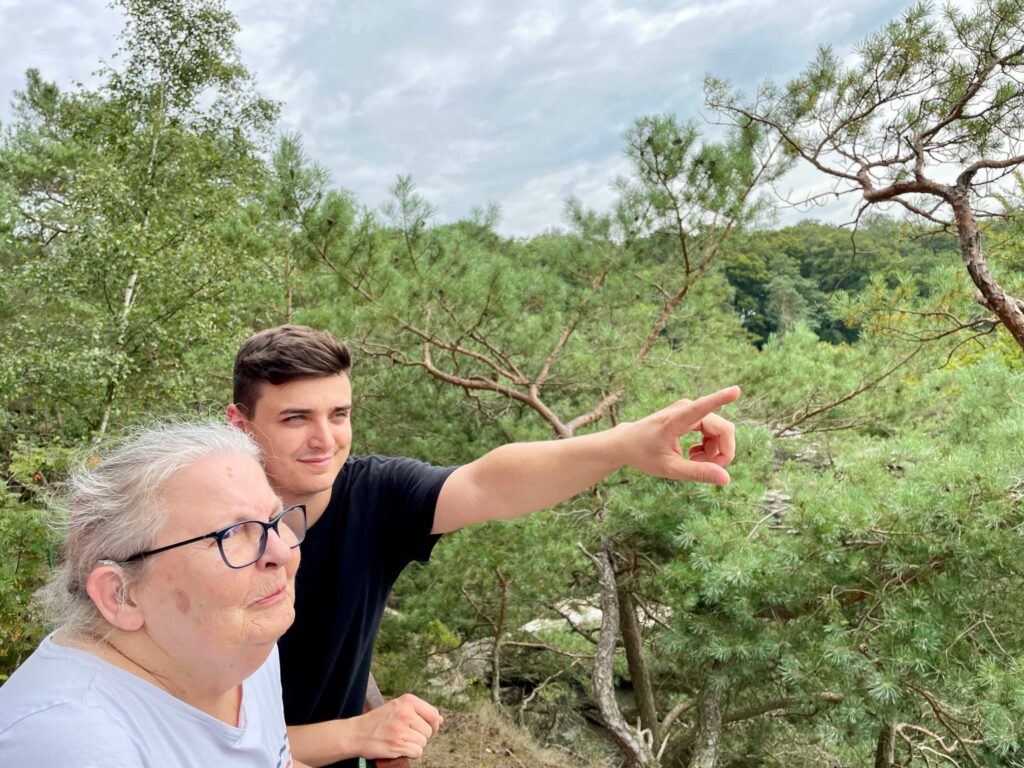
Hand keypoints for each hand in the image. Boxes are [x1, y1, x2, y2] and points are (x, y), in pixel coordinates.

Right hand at [360, 693, 442, 758]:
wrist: (355, 733)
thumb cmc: (377, 721)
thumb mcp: (397, 708)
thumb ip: (419, 712)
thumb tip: (440, 719)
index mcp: (407, 701)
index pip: (433, 714)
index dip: (433, 725)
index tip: (425, 729)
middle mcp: (406, 713)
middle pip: (429, 731)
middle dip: (420, 736)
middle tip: (406, 735)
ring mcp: (401, 729)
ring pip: (423, 743)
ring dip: (414, 745)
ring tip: (399, 740)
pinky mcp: (397, 744)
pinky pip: (416, 752)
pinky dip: (409, 754)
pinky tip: (398, 747)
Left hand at [621, 386, 739, 484]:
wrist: (627, 443)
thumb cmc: (644, 455)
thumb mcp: (669, 469)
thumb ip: (697, 472)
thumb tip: (727, 479)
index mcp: (675, 420)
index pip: (702, 407)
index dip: (720, 399)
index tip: (736, 390)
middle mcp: (685, 408)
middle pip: (723, 430)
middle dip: (721, 454)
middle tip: (701, 467)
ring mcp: (689, 409)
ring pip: (721, 431)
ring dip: (714, 452)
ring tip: (693, 461)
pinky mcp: (691, 413)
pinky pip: (715, 431)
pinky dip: (709, 447)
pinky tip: (693, 454)